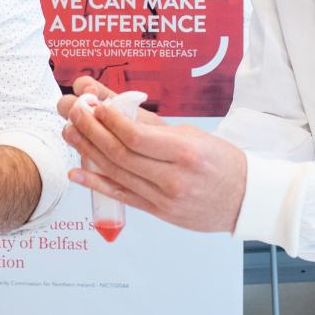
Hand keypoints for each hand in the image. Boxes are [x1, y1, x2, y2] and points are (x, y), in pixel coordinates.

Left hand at [61, 75, 247, 233]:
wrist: (245, 199)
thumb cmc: (221, 162)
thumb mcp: (191, 133)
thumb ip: (149, 120)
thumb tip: (114, 101)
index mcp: (185, 152)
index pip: (136, 136)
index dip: (109, 119)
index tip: (92, 104)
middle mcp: (173, 178)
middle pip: (121, 153)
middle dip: (91, 131)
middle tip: (72, 112)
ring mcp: (164, 199)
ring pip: (117, 173)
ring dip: (88, 152)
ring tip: (69, 132)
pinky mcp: (158, 213)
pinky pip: (122, 196)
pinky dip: (96, 184)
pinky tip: (77, 172)